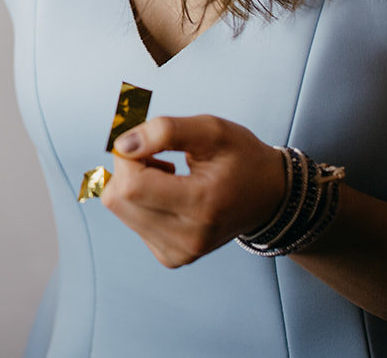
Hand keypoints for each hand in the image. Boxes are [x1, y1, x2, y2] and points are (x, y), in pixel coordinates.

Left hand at [100, 114, 287, 267]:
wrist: (268, 195)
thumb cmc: (242, 158)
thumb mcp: (211, 130)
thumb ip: (165, 130)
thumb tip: (121, 146)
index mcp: (201, 205)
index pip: (131, 185)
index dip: (128, 156)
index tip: (148, 142)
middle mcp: (188, 237)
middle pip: (118, 199)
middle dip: (128, 168)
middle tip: (158, 157)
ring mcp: (179, 252)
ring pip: (120, 210)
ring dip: (133, 184)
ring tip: (168, 176)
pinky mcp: (172, 257)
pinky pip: (133, 222)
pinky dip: (141, 202)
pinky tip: (168, 195)